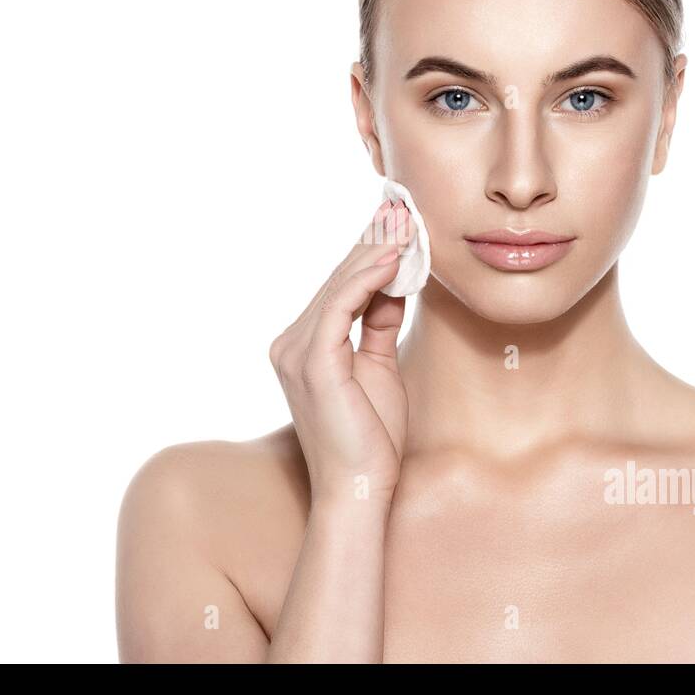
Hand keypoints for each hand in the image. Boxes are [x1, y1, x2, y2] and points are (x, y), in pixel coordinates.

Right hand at [268, 197, 413, 504]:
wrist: (360, 489)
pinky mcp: (313, 362)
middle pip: (337, 279)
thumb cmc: (371, 439)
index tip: (397, 221)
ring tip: (405, 221)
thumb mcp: (380, 367)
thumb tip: (395, 283)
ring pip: (339, 286)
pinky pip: (342, 305)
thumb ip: (380, 324)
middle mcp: (289, 342)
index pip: (339, 287)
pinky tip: (395, 257)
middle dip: (373, 241)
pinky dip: (369, 277)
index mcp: (302, 345)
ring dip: (376, 251)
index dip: (369, 252)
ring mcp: (295, 351)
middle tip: (402, 206)